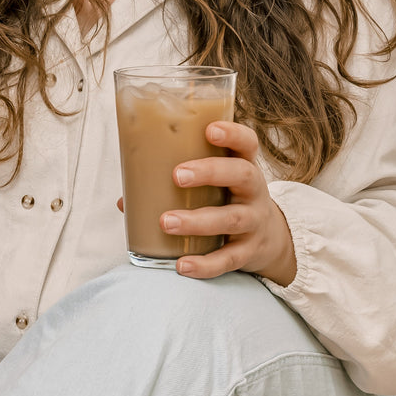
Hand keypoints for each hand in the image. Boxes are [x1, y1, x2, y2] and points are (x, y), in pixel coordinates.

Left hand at [161, 121, 296, 284]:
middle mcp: (253, 192)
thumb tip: (126, 199)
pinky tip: (181, 265)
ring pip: (231, 219)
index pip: (247, 143)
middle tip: (177, 176)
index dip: (233, 134)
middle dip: (210, 173)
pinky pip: (228, 259)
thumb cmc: (226, 201)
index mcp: (243, 166)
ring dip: (197, 221)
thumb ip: (175, 184)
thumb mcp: (214, 185)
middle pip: (242, 175)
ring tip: (166, 222)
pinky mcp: (249, 252)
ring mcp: (254, 222)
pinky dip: (205, 264)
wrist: (269, 239)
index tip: (210, 130)